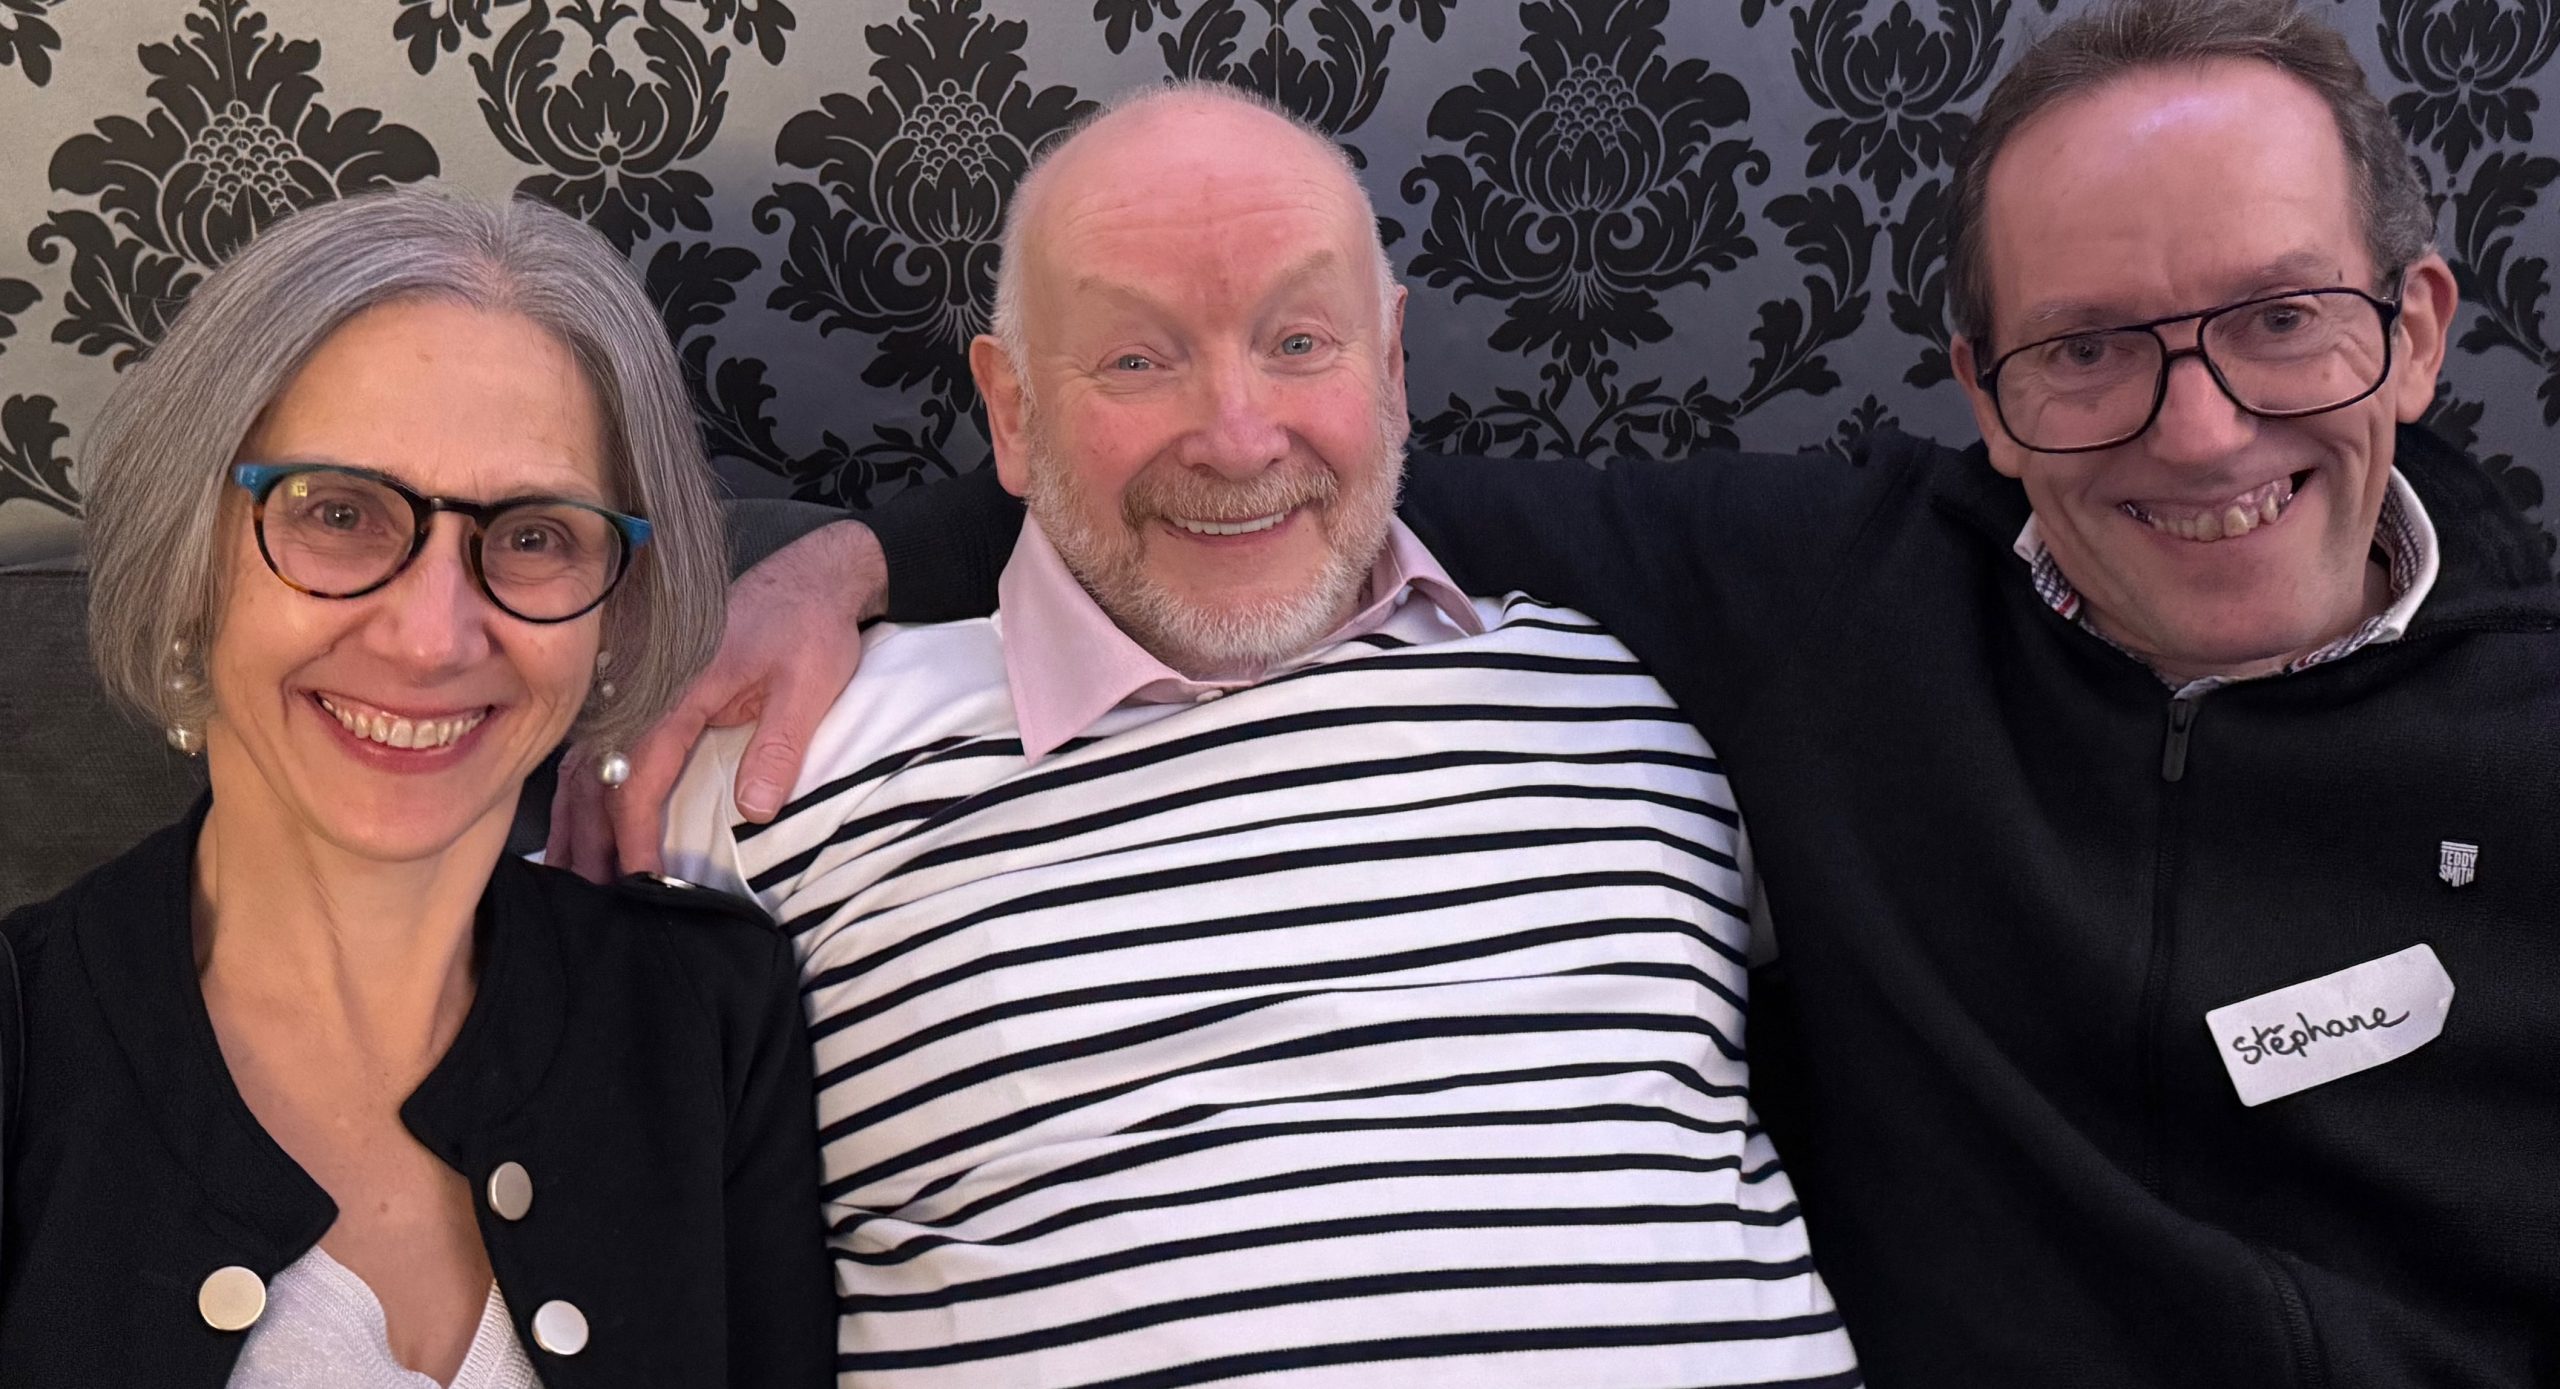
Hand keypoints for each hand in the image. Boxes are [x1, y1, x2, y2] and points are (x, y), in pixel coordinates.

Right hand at [546, 520, 887, 881]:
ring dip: (577, 819)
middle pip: (599, 775)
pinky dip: (585, 789)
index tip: (639, 878)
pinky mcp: (646, 690)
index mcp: (678, 689)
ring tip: (571, 875)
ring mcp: (639, 688)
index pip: (639, 775)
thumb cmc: (810, 627)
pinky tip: (577, 824)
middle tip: (588, 898)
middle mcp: (644, 689)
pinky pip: (603, 746)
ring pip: (590, 762)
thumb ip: (778, 746)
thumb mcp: (808, 686)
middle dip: (589, 839)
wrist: (811, 577)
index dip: (634, 833)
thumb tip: (754, 811)